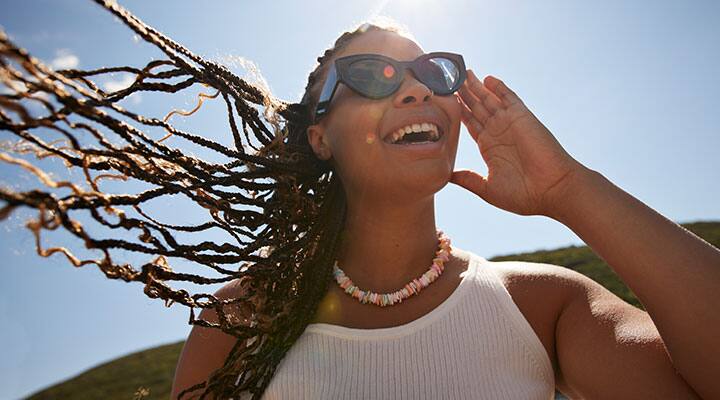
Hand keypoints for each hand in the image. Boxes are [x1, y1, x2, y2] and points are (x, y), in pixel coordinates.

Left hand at [452, 70, 586, 216]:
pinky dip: (499, 87)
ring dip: (476, 87)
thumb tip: (447, 176)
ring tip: (462, 72)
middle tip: (449, 78)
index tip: (444, 100)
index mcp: (489, 147)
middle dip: (463, 94)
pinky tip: (487, 78)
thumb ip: (468, 179)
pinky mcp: (522, 117)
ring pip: (489, 99)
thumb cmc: (524, 194)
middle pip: (476, 107)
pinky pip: (509, 98)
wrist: (552, 190)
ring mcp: (510, 123)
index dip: (458, 111)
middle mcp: (498, 132)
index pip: (469, 123)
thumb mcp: (488, 188)